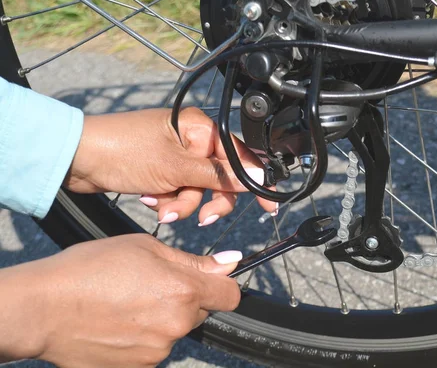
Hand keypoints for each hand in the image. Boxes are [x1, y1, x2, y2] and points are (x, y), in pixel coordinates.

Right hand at [0, 234, 241, 366]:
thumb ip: (192, 261)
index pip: (230, 295)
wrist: (43, 308)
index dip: (221, 285)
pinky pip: (154, 349)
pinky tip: (118, 324)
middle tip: (150, 286)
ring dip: (162, 320)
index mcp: (183, 290)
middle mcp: (177, 325)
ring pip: (175, 331)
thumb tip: (230, 263)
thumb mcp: (145, 248)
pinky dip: (143, 338)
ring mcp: (158, 351)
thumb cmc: (91, 268)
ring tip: (126, 305)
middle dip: (185, 299)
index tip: (207, 280)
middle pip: (200, 312)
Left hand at [65, 107, 276, 224]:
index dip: (253, 180)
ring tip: (160, 206)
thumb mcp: (175, 168)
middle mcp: (191, 139)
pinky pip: (179, 192)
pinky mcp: (162, 170)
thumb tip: (255, 177)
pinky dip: (168, 201)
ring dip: (181, 204)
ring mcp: (176, 155)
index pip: (238, 155)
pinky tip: (150, 198)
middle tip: (203, 218)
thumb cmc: (122, 151)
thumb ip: (217, 176)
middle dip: (206, 200)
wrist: (77, 159)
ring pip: (198, 190)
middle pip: (219, 178)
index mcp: (199, 128)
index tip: (268, 204)